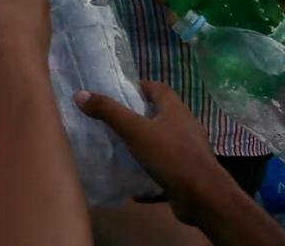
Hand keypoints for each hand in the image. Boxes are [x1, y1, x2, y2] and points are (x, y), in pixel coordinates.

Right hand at [76, 81, 230, 224]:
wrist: (203, 198)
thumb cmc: (171, 156)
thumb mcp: (135, 131)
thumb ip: (109, 112)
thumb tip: (81, 94)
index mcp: (176, 111)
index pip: (158, 89)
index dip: (139, 86)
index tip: (118, 91)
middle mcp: (184, 127)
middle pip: (159, 114)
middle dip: (137, 115)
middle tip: (111, 118)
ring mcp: (187, 151)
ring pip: (161, 140)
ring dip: (142, 142)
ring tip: (117, 145)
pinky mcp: (185, 172)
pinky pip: (162, 166)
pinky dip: (147, 169)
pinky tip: (131, 177)